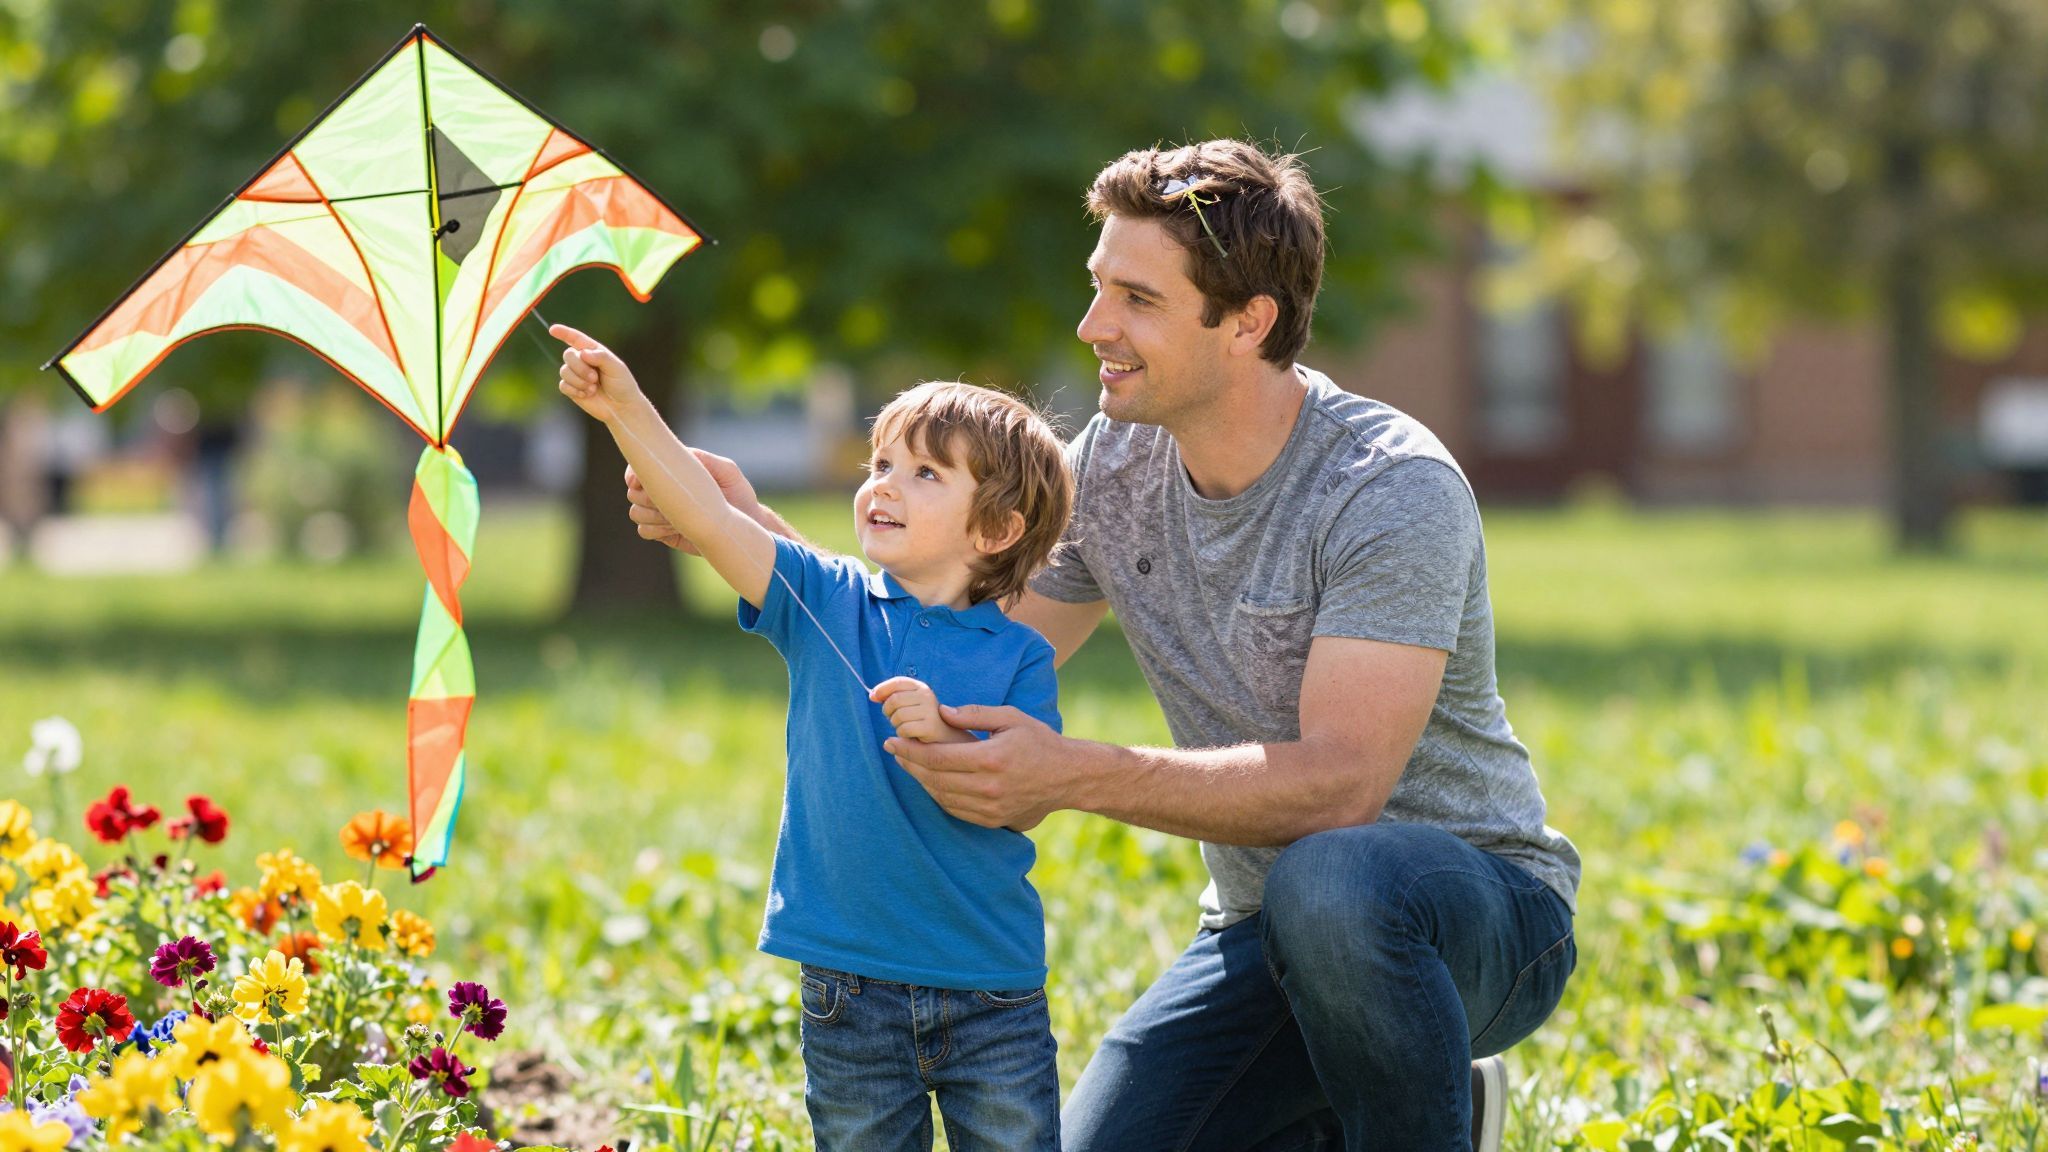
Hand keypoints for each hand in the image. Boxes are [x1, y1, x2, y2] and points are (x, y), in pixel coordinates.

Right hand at [550, 323, 642, 420]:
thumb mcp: (616, 367)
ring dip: (579, 381)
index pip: (575, 338)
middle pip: (568, 355)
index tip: (552, 329)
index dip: (564, 332)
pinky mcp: (571, 389)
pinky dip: (575, 390)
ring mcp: (575, 375)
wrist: (621, 407)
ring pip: (564, 371)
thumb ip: (601, 357)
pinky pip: (563, 385)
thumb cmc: (622, 384)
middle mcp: (582, 360)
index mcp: (593, 351)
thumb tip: (582, 353)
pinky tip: (587, 394)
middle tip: (594, 378)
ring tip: (593, 388)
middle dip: (580, 367)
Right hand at [627, 454, 758, 553]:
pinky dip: (656, 530)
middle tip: (673, 503)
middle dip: (648, 498)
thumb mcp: (727, 471)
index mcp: (673, 472)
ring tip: (679, 517)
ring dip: (654, 516)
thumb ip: (704, 460)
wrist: (746, 525)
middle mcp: (663, 492)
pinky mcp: (664, 533)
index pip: (640, 469)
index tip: (638, 481)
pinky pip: (644, 531)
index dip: (634, 474)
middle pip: (633, 493)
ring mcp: (661, 513)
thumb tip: (680, 455)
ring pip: (636, 513)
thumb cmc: (738, 493)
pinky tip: (677, 528)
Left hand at [870, 676, 969, 744]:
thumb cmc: (923, 722)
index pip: (898, 682)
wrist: (946, 740)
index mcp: (921, 688)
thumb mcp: (909, 705)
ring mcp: (930, 710)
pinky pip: (904, 729)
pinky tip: (912, 736)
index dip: (882, 689)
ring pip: (897, 716)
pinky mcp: (930, 726)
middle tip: (896, 720)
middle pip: (894, 700)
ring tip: (907, 728)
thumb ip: (892, 697)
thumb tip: (872, 695)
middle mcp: (927, 696)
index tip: (873, 697)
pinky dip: (903, 735)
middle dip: (888, 712)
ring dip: (896, 725)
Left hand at [885, 704, 1067, 830]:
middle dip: (909, 764)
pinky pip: (955, 810)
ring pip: (941, 797)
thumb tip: (942, 712)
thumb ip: (974, 714)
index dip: (910, 750)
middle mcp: (988, 787)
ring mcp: (990, 807)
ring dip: (921, 781)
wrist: (1068, 777)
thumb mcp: (1011, 717)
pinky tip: (931, 782)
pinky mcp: (993, 820)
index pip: (937, 757)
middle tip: (895, 752)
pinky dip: (938, 796)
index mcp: (990, 759)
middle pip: (934, 779)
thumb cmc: (1040, 741)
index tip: (893, 741)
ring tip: (909, 765)